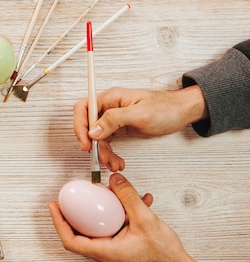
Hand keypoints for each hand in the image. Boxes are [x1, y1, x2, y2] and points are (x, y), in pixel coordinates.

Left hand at [48, 173, 219, 261]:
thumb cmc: (163, 253)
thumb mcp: (145, 219)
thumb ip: (128, 197)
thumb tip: (114, 179)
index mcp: (104, 252)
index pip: (70, 240)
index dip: (58, 222)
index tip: (54, 206)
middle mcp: (104, 255)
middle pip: (79, 234)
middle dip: (73, 214)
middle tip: (70, 197)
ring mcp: (112, 253)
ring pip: (96, 230)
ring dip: (97, 212)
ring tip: (102, 194)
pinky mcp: (120, 249)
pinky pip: (111, 230)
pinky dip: (115, 216)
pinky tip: (131, 201)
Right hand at [74, 86, 208, 170]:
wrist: (182, 113)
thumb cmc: (166, 108)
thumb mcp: (139, 114)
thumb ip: (114, 120)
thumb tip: (93, 130)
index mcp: (111, 98)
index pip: (84, 108)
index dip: (80, 126)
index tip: (85, 143)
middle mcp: (109, 107)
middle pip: (89, 126)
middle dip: (94, 145)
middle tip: (101, 158)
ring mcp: (113, 119)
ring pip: (98, 138)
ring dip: (103, 153)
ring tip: (113, 163)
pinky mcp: (119, 128)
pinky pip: (108, 143)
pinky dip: (110, 153)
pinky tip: (117, 161)